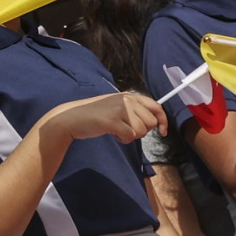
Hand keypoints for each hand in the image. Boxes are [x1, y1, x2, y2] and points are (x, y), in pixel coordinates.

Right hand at [44, 90, 165, 144]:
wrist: (72, 118)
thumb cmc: (95, 115)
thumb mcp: (117, 106)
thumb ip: (134, 109)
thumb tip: (155, 121)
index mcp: (130, 96)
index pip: (156, 107)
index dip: (163, 121)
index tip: (163, 132)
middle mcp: (127, 100)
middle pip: (150, 123)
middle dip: (141, 131)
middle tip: (125, 129)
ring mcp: (120, 109)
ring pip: (141, 131)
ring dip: (130, 136)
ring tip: (116, 130)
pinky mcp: (112, 121)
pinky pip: (129, 136)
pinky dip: (122, 139)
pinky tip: (112, 133)